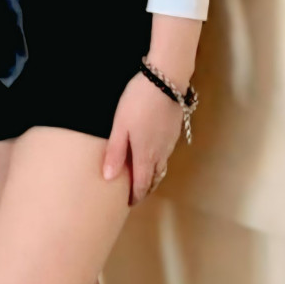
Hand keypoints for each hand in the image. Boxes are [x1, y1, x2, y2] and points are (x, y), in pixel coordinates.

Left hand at [101, 71, 182, 204]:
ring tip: (144, 176)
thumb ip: (115, 152)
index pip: (142, 184)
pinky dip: (160, 160)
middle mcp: (161, 152)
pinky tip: (154, 152)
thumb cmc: (138, 102)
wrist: (166, 80)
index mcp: (145, 155)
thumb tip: (109, 178)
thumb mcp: (120, 126)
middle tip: (136, 193)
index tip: (129, 203)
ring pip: (162, 166)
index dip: (136, 196)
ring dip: (153, 175)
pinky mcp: (175, 130)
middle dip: (146, 188)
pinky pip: (167, 153)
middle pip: (155, 178)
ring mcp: (170, 141)